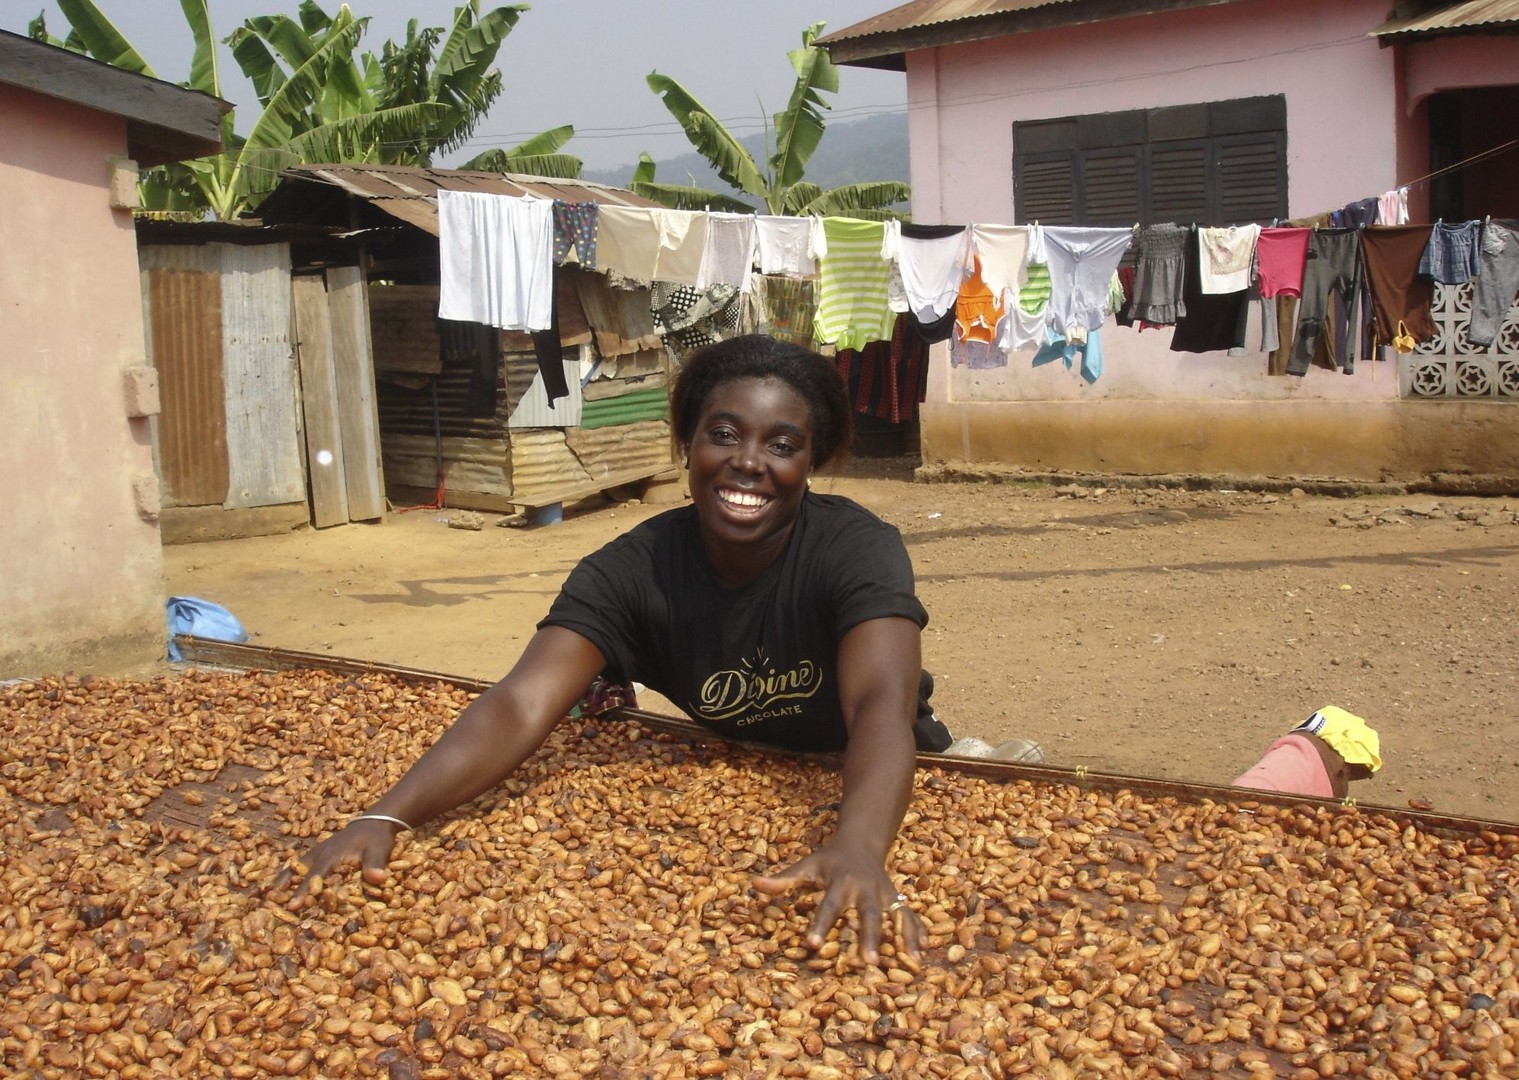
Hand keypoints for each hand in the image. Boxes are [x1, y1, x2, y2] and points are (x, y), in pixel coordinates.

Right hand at [280, 819, 400, 909]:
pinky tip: (282, 884)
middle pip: (298, 871)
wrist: (375, 821)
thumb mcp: (380, 850)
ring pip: (296, 866)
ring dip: (284, 879)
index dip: (304, 891)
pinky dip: (290, 873)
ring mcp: (318, 852)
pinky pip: (300, 864)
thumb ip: (376, 865)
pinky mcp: (319, 852)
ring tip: (269, 893)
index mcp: (332, 855)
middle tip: (269, 900)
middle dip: (285, 885)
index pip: (315, 876)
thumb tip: (378, 878)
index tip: (293, 906)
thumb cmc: (376, 839)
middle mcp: (320, 853)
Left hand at [752, 843, 923, 966]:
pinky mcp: (897, 899)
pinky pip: (911, 916)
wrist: (861, 843)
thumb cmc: (829, 860)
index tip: (811, 945)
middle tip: (870, 962)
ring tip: (911, 961)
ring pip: (897, 917)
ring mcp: (886, 894)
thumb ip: (784, 880)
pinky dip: (918, 932)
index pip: (828, 906)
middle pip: (870, 915)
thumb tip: (754, 886)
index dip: (820, 925)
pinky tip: (924, 951)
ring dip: (904, 938)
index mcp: (841, 882)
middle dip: (871, 938)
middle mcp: (866, 889)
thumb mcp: (807, 865)